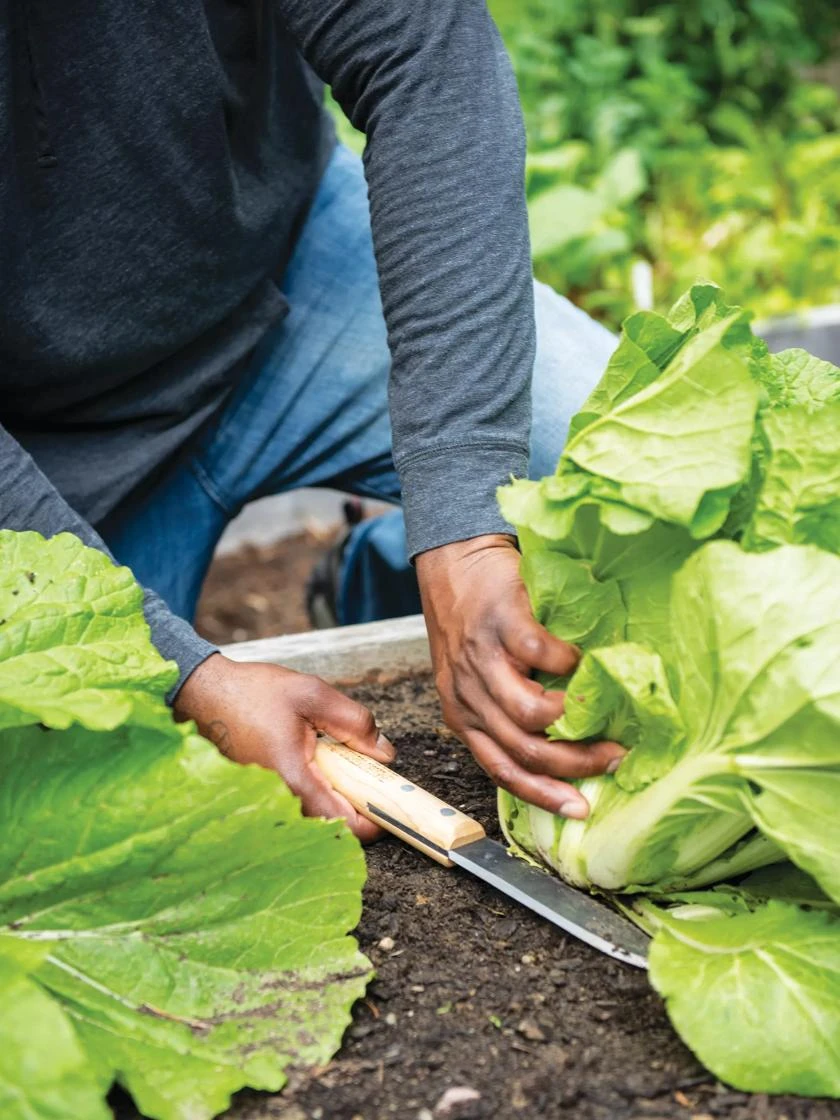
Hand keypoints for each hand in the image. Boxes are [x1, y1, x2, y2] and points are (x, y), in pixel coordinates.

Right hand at [173, 653, 393, 841]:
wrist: (205, 693)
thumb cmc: (252, 692)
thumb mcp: (312, 694)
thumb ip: (354, 723)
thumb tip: (384, 754)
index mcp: (292, 779)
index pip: (344, 825)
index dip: (375, 819)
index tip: (390, 802)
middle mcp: (278, 800)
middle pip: (334, 825)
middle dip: (359, 804)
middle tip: (369, 774)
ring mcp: (268, 802)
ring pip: (318, 816)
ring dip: (339, 796)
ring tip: (340, 761)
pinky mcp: (263, 796)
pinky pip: (301, 805)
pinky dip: (320, 789)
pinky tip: (318, 760)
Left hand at [416, 535, 624, 817]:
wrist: (454, 561)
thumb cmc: (471, 621)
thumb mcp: (476, 677)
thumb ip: (506, 708)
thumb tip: (565, 744)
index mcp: (462, 716)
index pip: (501, 771)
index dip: (543, 796)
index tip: (581, 808)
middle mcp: (467, 696)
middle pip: (523, 752)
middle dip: (574, 766)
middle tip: (613, 758)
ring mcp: (482, 662)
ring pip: (530, 716)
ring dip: (574, 722)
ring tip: (602, 714)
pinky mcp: (502, 625)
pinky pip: (540, 658)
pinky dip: (567, 665)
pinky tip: (580, 661)